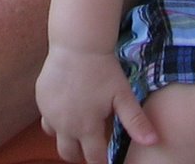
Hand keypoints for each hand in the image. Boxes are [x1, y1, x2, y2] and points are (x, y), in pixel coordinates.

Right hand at [37, 44, 154, 163]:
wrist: (77, 44)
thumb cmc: (103, 70)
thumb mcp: (123, 95)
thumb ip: (135, 122)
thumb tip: (154, 142)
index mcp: (86, 127)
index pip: (93, 158)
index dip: (101, 162)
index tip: (106, 160)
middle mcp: (64, 125)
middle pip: (68, 154)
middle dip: (79, 154)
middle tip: (90, 146)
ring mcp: (49, 112)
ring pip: (54, 135)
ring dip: (65, 136)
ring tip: (77, 125)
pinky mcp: (40, 98)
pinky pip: (46, 116)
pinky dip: (55, 117)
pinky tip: (67, 104)